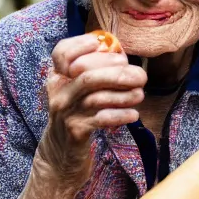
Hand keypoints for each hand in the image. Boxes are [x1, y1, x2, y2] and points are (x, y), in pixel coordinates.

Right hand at [36, 33, 146, 185]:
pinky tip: (134, 115)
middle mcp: (58, 92)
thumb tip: (123, 59)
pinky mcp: (75, 131)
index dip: (82, 44)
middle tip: (140, 76)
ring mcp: (65, 112)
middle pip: (87, 75)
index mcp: (57, 77)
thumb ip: (93, 73)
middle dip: (118, 73)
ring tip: (140, 94)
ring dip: (124, 95)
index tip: (105, 45)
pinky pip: (101, 119)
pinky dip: (121, 115)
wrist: (60, 154)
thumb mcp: (77, 92)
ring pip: (96, 97)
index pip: (62, 52)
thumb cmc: (77, 115)